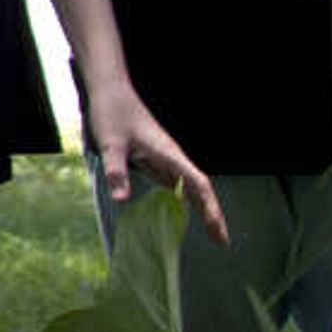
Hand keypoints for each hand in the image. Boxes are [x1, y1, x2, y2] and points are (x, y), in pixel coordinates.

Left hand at [89, 90, 228, 245]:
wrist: (109, 90)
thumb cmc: (112, 112)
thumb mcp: (110, 143)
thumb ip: (116, 171)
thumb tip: (122, 201)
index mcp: (169, 154)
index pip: (199, 186)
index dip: (211, 209)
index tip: (220, 232)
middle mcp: (172, 158)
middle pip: (199, 189)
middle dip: (212, 214)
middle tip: (222, 241)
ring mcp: (164, 158)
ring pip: (188, 187)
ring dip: (199, 208)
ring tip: (209, 232)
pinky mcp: (153, 157)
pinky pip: (172, 182)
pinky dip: (180, 199)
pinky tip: (177, 213)